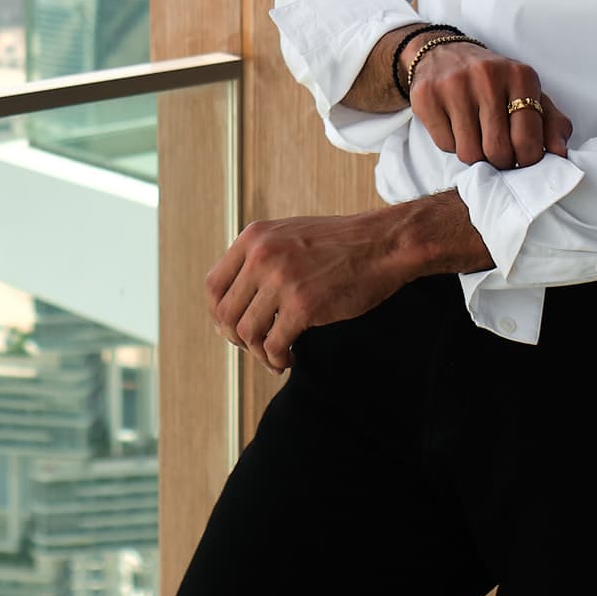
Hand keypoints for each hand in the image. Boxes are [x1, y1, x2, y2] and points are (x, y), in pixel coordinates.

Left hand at [203, 210, 411, 372]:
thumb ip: (259, 258)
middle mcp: (261, 256)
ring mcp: (281, 280)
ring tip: (275, 356)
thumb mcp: (288, 236)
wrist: (383, 244)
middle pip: (225, 313)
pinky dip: (277, 359)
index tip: (234, 329)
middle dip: (237, 339)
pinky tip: (289, 358)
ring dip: (258, 353)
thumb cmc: (340, 244)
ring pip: (246, 332)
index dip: (219, 315)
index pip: (213, 286)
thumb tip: (232, 302)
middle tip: (256, 346)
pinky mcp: (303, 305)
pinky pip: (273, 345)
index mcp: (253, 238)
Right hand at [407, 40, 572, 170]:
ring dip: (475, 154)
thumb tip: (560, 153)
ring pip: (470, 153)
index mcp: (520, 76)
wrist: (443, 53)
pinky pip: (445, 145)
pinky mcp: (426, 96)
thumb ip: (552, 122)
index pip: (527, 140)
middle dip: (500, 161)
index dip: (526, 160)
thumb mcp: (527, 93)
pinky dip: (452, 144)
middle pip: (498, 150)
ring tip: (477, 136)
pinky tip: (455, 126)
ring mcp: (454, 84)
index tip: (521, 158)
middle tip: (498, 152)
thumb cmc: (493, 81)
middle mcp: (487, 76)